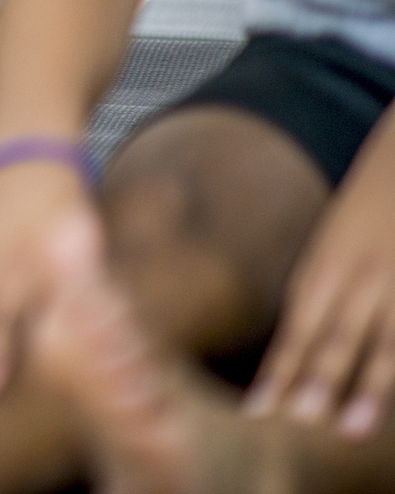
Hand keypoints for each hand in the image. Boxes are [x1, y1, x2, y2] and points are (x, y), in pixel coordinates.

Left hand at [248, 145, 394, 437]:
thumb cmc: (363, 212)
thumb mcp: (329, 248)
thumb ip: (317, 295)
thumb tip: (296, 351)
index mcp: (323, 268)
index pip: (296, 328)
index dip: (278, 370)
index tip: (257, 411)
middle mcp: (357, 275)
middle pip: (334, 334)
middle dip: (316, 380)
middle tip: (298, 420)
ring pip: (383, 340)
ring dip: (368, 387)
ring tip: (352, 428)